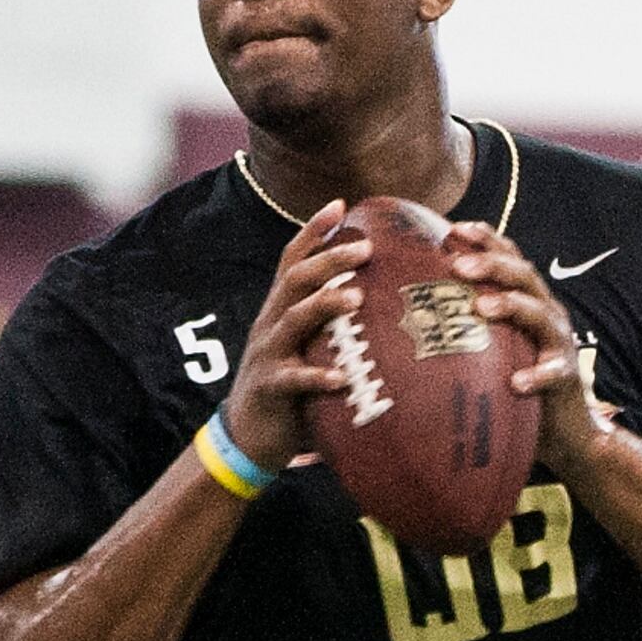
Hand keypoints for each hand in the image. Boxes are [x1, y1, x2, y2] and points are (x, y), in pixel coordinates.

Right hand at [220, 212, 377, 471]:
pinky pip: (294, 378)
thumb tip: (391, 310)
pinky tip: (341, 377)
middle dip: (329, 259)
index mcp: (282, 309)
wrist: (250, 436)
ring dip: (325, 304)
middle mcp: (272, 322)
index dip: (314, 231)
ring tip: (355, 296)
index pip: (294, 260)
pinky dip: (317, 375)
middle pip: (296, 278)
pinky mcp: (270, 386)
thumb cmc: (295, 390)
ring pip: (294, 318)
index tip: (341, 204)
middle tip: (365, 248)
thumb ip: (340, 329)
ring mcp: (269, 353)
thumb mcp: (312, 349)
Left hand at [451, 225, 611, 474]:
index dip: (486, 239)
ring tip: (482, 307)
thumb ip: (467, 326)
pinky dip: (536, 375)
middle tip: (456, 264)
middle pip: (523, 275)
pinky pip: (553, 372)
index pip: (510, 258)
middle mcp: (546, 312)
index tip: (454, 228)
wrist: (564, 429)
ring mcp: (559, 342)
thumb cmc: (517, 382)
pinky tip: (516, 382)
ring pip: (539, 313)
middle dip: (491, 264)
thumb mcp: (493, 346)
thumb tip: (412, 313)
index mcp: (528, 299)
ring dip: (511, 305)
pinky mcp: (566, 376)